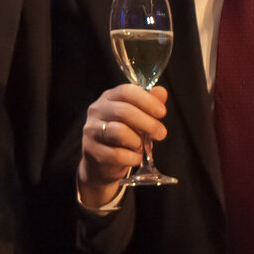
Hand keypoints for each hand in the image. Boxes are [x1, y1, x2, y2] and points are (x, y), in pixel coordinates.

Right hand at [77, 83, 167, 209]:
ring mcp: (92, 131)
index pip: (126, 91)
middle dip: (148, 124)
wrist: (103, 162)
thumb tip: (161, 92)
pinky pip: (117, 154)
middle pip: (123, 111)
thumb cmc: (123, 136)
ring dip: (138, 142)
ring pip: (119, 132)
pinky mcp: (92, 151)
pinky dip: (132, 158)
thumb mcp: (137, 117)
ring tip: (142, 147)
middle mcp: (97, 111)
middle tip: (161, 134)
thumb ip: (148, 103)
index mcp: (108, 98)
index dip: (147, 100)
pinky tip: (134, 158)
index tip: (162, 112)